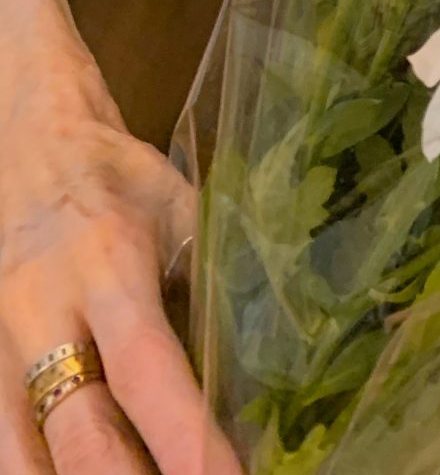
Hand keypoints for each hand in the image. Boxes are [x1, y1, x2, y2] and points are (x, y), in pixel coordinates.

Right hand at [0, 0, 240, 474]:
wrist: (22, 142)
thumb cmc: (116, 178)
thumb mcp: (180, 211)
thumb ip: (210, 281)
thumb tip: (267, 365)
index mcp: (107, 267)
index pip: (148, 370)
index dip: (186, 436)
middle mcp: (44, 318)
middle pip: (81, 436)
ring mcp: (0, 353)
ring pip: (26, 460)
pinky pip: (5, 449)